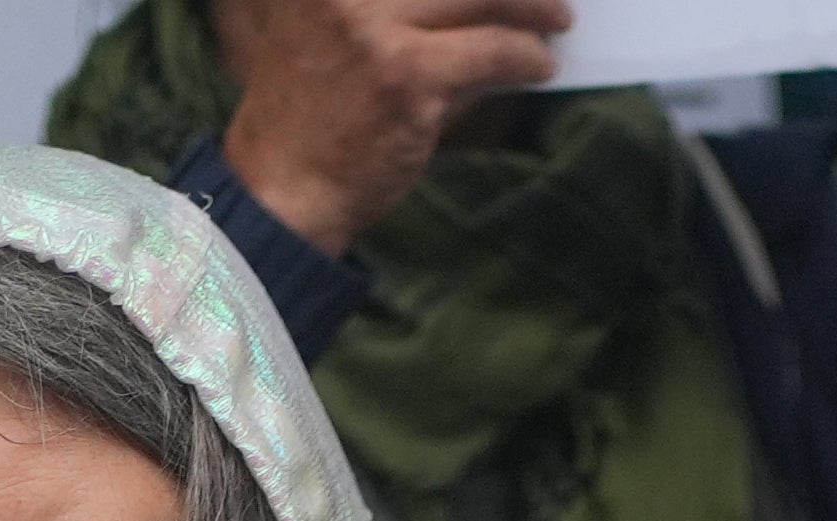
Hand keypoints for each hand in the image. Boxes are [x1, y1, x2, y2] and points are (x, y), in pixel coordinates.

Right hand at [212, 0, 569, 250]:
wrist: (280, 187)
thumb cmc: (312, 116)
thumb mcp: (337, 34)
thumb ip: (398, 11)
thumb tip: (486, 4)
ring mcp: (375, 28)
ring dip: (532, 9)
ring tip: (557, 21)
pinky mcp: (407, 77)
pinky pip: (491, 52)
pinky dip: (526, 56)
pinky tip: (539, 66)